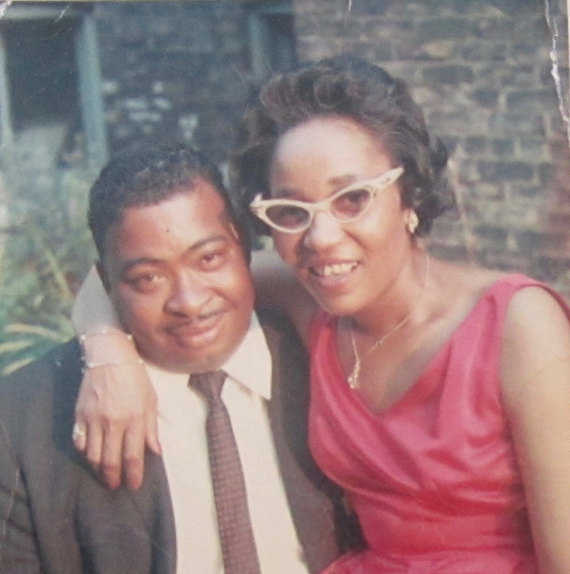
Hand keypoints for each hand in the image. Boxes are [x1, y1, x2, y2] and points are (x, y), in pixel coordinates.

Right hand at [74, 339, 160, 489]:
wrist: (110, 357)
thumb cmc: (135, 377)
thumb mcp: (151, 400)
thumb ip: (151, 428)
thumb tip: (156, 452)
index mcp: (135, 418)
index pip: (133, 456)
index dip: (134, 475)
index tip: (134, 485)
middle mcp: (114, 421)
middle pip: (110, 461)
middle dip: (113, 479)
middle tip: (115, 485)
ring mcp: (94, 419)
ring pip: (92, 456)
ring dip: (98, 470)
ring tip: (105, 474)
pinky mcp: (80, 415)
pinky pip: (79, 443)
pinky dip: (85, 454)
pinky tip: (92, 456)